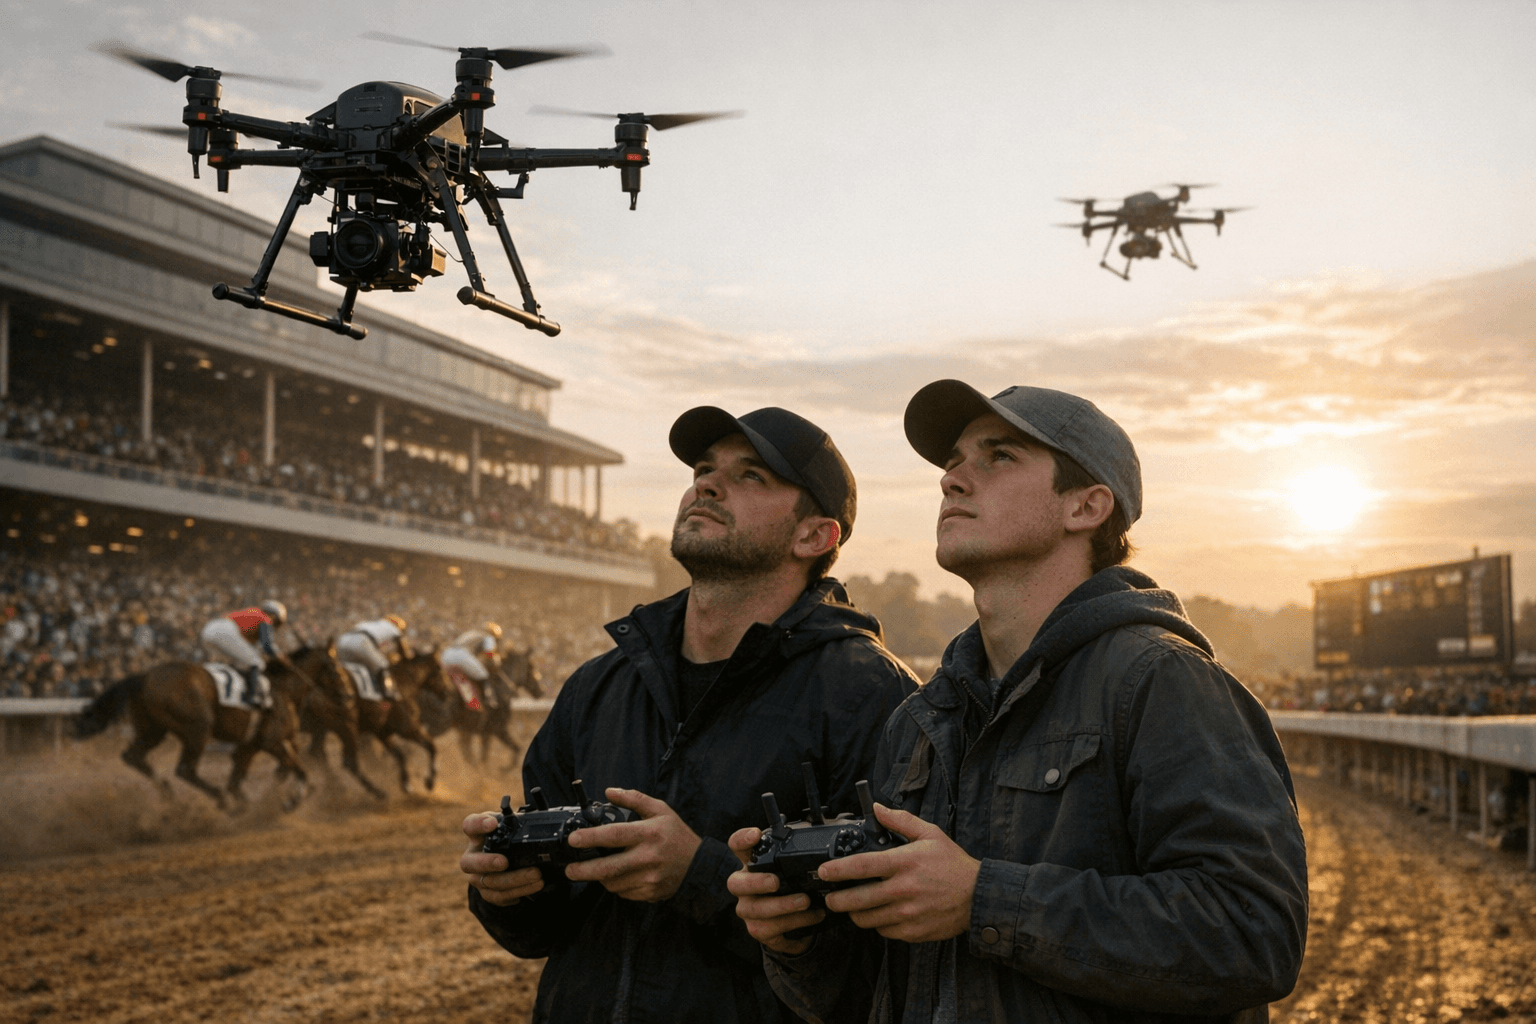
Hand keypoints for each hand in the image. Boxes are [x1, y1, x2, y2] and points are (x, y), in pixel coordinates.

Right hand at [460, 811, 545, 905]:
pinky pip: (499, 897)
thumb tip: (536, 822)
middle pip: (469, 863)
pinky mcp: (487, 892)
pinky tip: (531, 888)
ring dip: (514, 880)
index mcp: (477, 834)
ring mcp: (477, 877)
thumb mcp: (510, 826)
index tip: (493, 823)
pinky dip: (517, 893)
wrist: (507, 857)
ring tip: (537, 875)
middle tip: (504, 862)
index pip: (470, 825)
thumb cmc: (508, 837)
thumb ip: (516, 823)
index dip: (479, 824)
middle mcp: (472, 856)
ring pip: (489, 882)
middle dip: (487, 863)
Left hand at [563, 788, 700, 901]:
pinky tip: (618, 876)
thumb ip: (634, 799)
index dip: (590, 837)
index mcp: (649, 833)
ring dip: (600, 877)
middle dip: (584, 870)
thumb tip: (609, 792)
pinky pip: (623, 892)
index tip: (573, 840)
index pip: (614, 835)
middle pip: (608, 867)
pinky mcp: (649, 893)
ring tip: (598, 869)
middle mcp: (648, 857)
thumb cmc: (677, 835)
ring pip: (613, 882)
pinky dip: (615, 885)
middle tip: (570, 869)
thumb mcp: (660, 810)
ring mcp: (649, 878)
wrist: (698, 865)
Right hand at [726, 827, 820, 955]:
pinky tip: (812, 916)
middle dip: (756, 882)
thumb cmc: (793, 885)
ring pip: (755, 910)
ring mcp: (749, 910)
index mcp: (751, 864)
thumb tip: (817, 831)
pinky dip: (793, 923)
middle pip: (735, 884)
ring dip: (782, 906)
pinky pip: (770, 930)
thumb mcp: (794, 865)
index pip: (737, 846)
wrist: (796, 921)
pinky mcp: (759, 930)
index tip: (756, 834)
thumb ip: (799, 849)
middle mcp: (744, 887)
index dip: (742, 839)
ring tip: (806, 902)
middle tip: (775, 882)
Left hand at [820, 803, 979, 942]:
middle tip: (829, 898)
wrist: (977, 897)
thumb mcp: (930, 834)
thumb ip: (900, 821)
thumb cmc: (953, 865)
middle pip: (857, 899)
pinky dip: (877, 924)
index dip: (838, 870)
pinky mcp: (913, 931)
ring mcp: (908, 913)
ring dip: (855, 914)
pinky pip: (884, 931)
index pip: (862, 866)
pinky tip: (879, 915)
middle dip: (836, 900)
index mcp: (904, 862)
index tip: (823, 871)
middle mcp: (903, 889)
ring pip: (867, 919)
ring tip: (852, 907)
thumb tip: (877, 808)